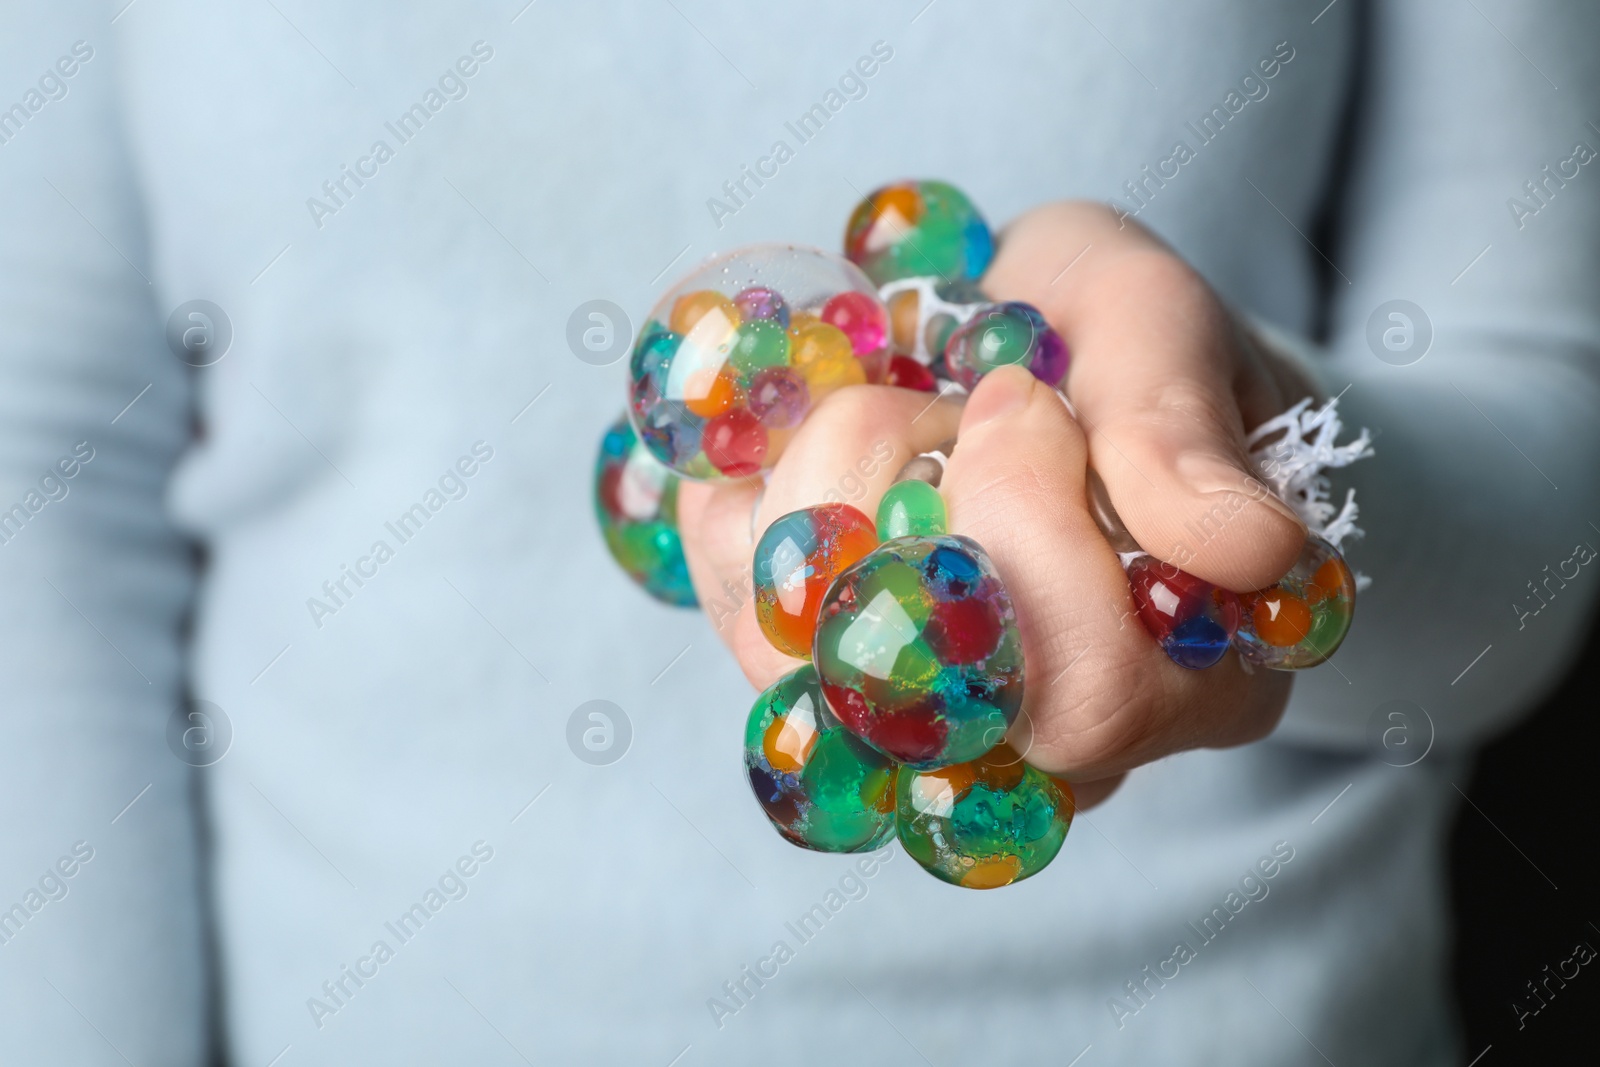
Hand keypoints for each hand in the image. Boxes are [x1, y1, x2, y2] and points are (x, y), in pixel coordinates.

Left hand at [677, 201, 1315, 808]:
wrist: (1022, 342)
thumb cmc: (1112, 344)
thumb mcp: (1155, 334)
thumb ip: (1188, 437)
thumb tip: (1251, 551)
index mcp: (1198, 678)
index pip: (1093, 696)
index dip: (1024, 523)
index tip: (1025, 396)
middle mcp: (1056, 742)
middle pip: (930, 689)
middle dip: (909, 488)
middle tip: (954, 400)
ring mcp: (922, 723)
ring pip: (806, 649)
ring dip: (830, 475)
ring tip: (904, 412)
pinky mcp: (804, 672)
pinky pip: (736, 595)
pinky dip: (754, 482)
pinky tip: (814, 439)